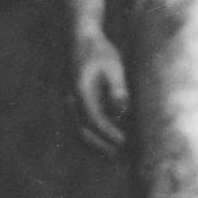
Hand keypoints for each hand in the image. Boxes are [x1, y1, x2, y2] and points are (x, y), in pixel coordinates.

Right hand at [69, 32, 131, 154]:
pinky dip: (94, 140)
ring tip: (119, 156)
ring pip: (80, 134)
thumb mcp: (114, 66)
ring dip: (99, 147)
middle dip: (105, 148)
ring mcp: (69, 105)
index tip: (128, 145)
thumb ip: (118, 89)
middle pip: (84, 133)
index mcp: (81, 92)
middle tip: (126, 157)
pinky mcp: (73, 106)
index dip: (112, 135)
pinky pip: (81, 129)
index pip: (96, 121)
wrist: (81, 41)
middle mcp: (71, 102)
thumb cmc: (100, 52)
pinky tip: (110, 145)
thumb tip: (122, 110)